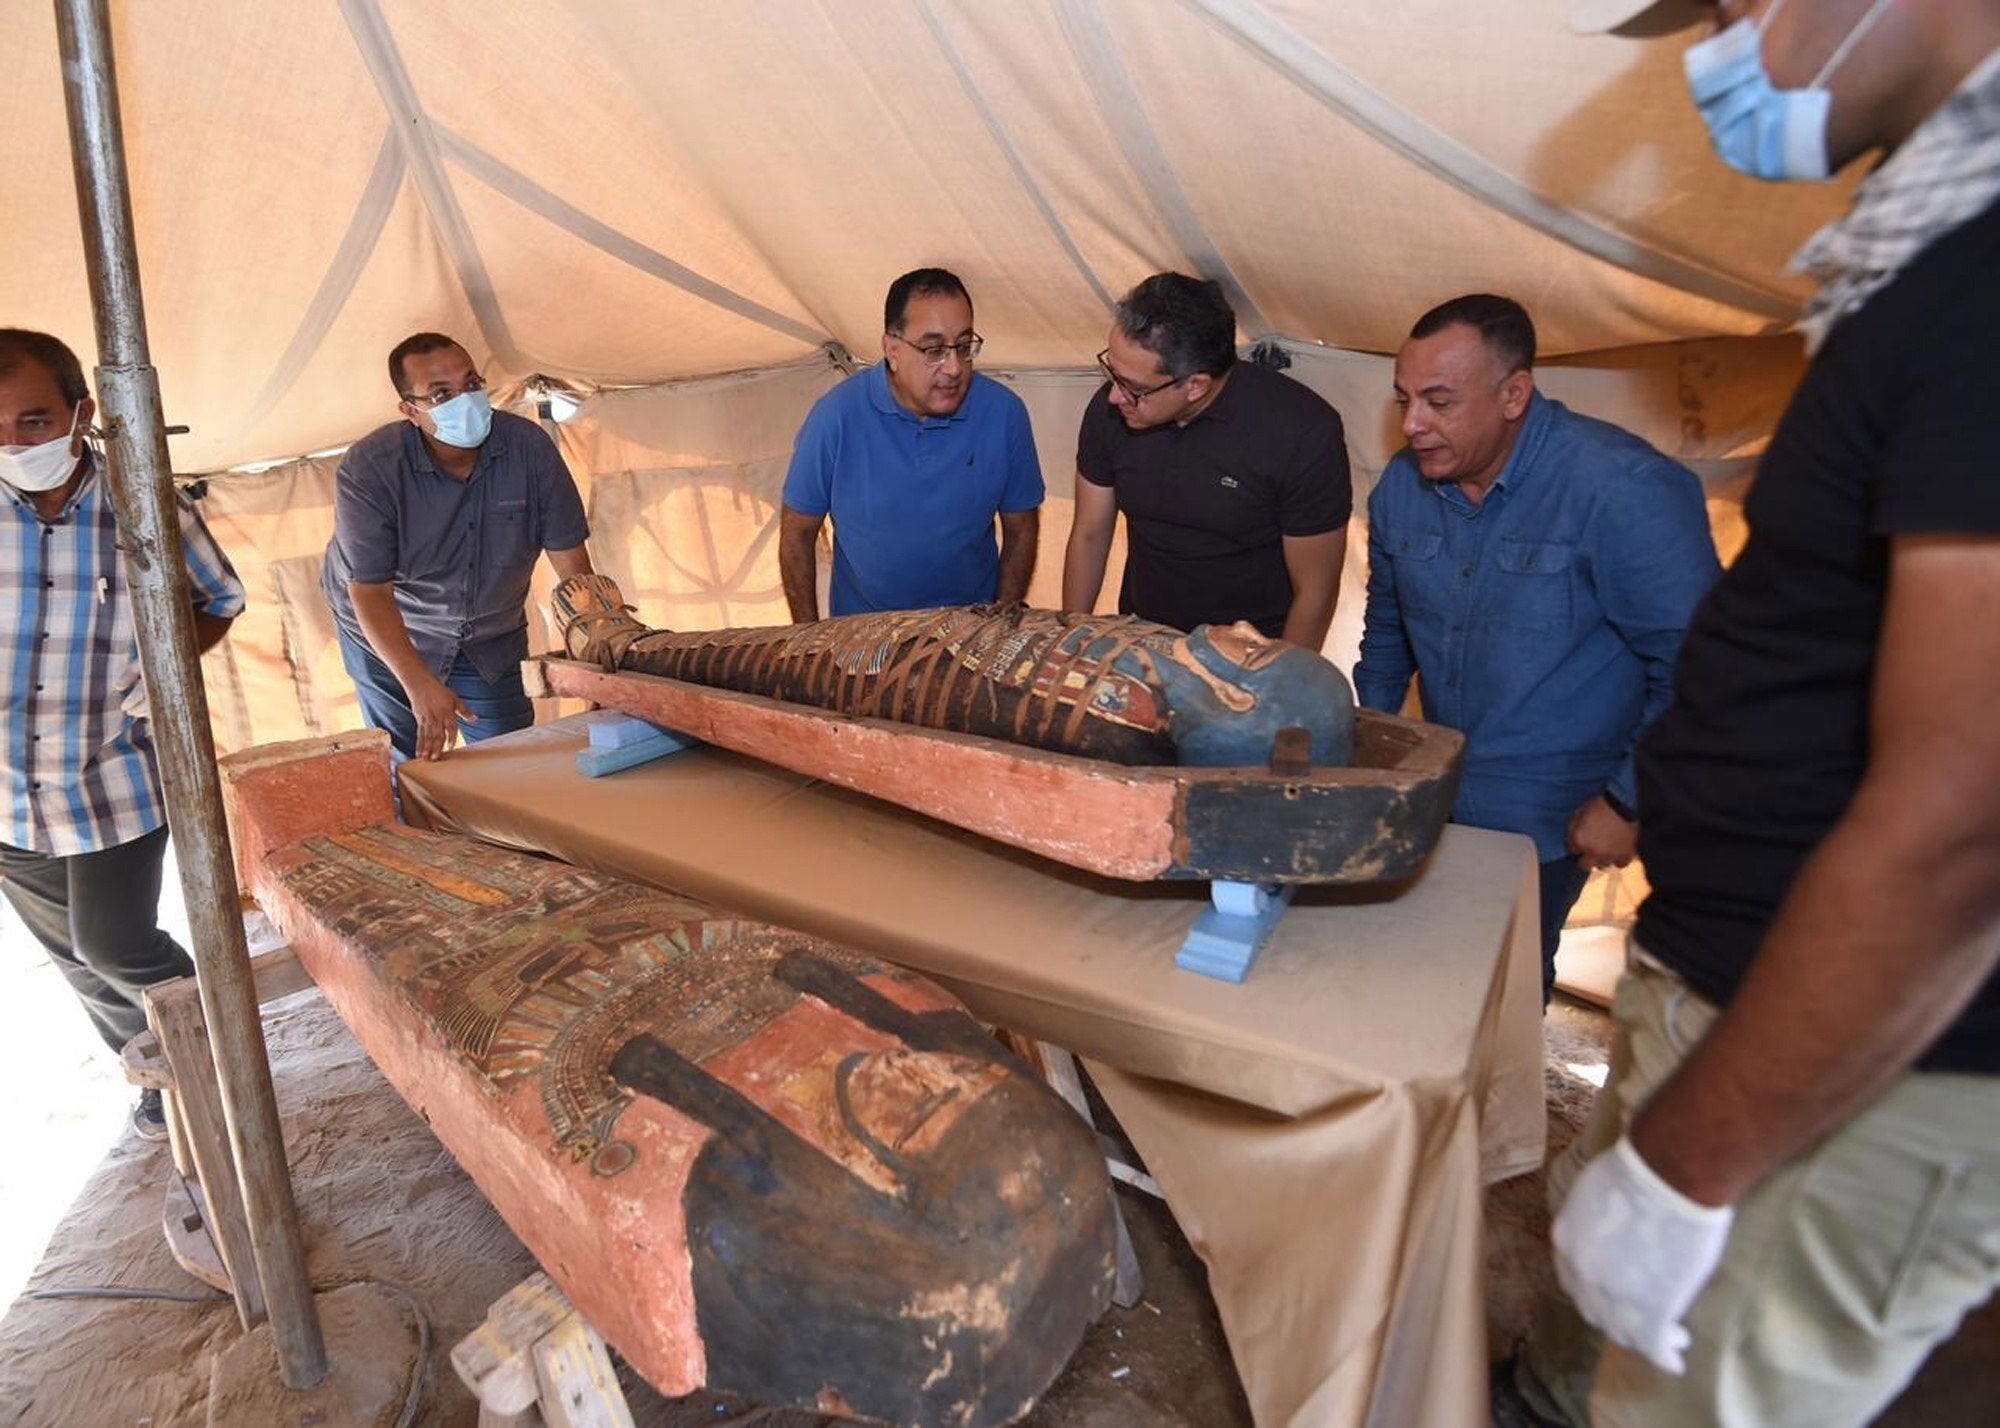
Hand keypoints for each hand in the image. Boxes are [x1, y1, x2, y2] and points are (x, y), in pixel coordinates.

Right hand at [409, 673, 474, 760]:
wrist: (419, 683)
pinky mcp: (419, 720)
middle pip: (437, 734)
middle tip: (436, 758)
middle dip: (436, 746)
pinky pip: (419, 734)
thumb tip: (475, 718)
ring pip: (427, 736)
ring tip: (426, 758)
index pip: (450, 727)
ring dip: (427, 748)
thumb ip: (464, 711)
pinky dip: (419, 744)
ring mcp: (426, 720)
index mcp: (446, 712)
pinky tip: (419, 753)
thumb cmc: (439, 691)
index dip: (451, 737)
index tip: (451, 747)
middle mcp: (436, 717)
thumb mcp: (454, 699)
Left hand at [1551, 1136, 1732, 1374]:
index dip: (1595, 1289)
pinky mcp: (1649, 1311)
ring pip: (1625, 1330)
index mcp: (1566, 1238)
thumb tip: (1616, 1222)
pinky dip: (1664, 1354)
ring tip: (1671, 1337)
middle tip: (1640, 1320)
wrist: (1668, 1173)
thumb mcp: (1599, 1190)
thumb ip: (1599, 1217)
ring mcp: (1614, 1295)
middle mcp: (1582, 1272)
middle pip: (1595, 1308)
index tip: (1614, 1294)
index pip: (1574, 1277)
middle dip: (1617, 1317)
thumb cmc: (1642, 1168)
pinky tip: (1676, 1357)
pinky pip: (1653, 1343)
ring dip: (1646, 1337)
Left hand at [1567, 794, 1638, 869]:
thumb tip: (1572, 838)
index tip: (1581, 841)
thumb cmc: (1601, 805)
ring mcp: (1609, 855)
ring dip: (1601, 858)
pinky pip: (1619, 864)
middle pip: (1584, 865)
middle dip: (1585, 858)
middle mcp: (1593, 852)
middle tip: (1590, 850)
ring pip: (1602, 865)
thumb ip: (1573, 828)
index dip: (1576, 845)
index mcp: (1579, 840)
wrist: (1624, 804)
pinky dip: (1618, 859)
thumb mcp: (1580, 812)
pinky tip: (1618, 852)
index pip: (1571, 850)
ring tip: (1605, 849)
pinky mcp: (1625, 855)